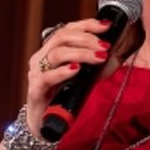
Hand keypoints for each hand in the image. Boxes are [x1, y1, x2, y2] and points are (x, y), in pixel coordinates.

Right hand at [26, 18, 115, 135]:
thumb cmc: (65, 98)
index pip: (67, 30)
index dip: (87, 25)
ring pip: (56, 54)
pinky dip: (63, 72)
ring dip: (81, 53)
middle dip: (87, 39)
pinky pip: (47, 77)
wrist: (46, 125)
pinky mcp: (35, 91)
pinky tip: (77, 70)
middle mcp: (41, 58)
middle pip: (62, 37)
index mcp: (51, 51)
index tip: (106, 26)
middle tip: (105, 46)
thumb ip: (94, 63)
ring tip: (99, 57)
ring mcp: (36, 74)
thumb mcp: (83, 77)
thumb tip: (114, 49)